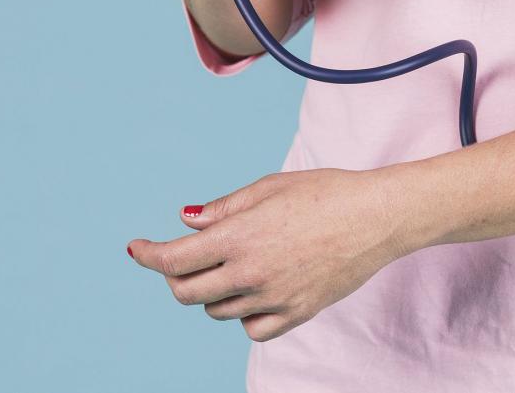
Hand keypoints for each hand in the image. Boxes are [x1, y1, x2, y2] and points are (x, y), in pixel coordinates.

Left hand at [127, 169, 411, 340]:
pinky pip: (252, 327)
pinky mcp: (297, 312)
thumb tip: (186, 222)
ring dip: (212, 290)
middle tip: (188, 255)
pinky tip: (255, 289)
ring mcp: (274, 297)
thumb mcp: (270, 187)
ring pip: (217, 310)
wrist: (377, 216)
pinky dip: (244, 313)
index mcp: (241, 236)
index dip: (147, 255)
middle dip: (176, 274)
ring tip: (234, 263)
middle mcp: (251, 272)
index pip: (174, 259)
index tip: (136, 248)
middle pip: (187, 291)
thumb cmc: (326, 191)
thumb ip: (224, 208)